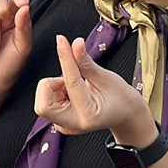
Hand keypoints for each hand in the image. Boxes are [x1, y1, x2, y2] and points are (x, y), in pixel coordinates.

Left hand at [34, 35, 154, 141]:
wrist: (124, 113)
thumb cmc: (120, 97)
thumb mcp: (106, 77)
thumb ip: (86, 62)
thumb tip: (76, 43)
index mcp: (88, 115)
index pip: (71, 82)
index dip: (66, 58)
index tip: (62, 41)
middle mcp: (73, 125)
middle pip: (44, 104)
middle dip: (52, 85)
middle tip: (71, 78)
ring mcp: (64, 126)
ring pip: (42, 101)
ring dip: (55, 87)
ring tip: (77, 86)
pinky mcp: (58, 122)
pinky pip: (46, 101)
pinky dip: (56, 91)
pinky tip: (72, 92)